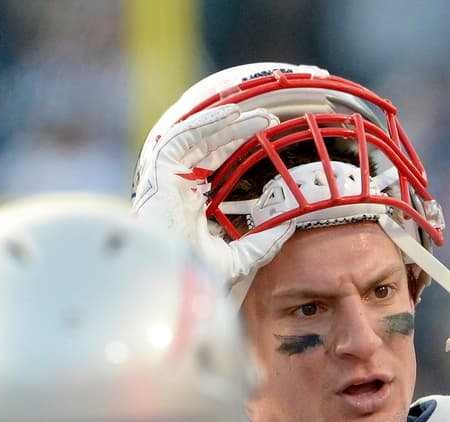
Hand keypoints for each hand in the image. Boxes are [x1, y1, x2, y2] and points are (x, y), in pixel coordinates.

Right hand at [132, 103, 294, 301]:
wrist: (172, 278)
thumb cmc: (196, 274)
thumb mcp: (239, 258)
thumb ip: (263, 243)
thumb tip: (290, 226)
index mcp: (193, 202)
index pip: (217, 165)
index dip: (241, 148)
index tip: (269, 141)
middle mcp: (180, 186)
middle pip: (212, 147)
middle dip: (241, 131)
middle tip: (271, 120)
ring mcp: (169, 177)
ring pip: (200, 138)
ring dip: (229, 123)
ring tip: (260, 116)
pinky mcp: (160, 170)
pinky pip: (183, 136)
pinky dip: (206, 122)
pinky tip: (231, 115)